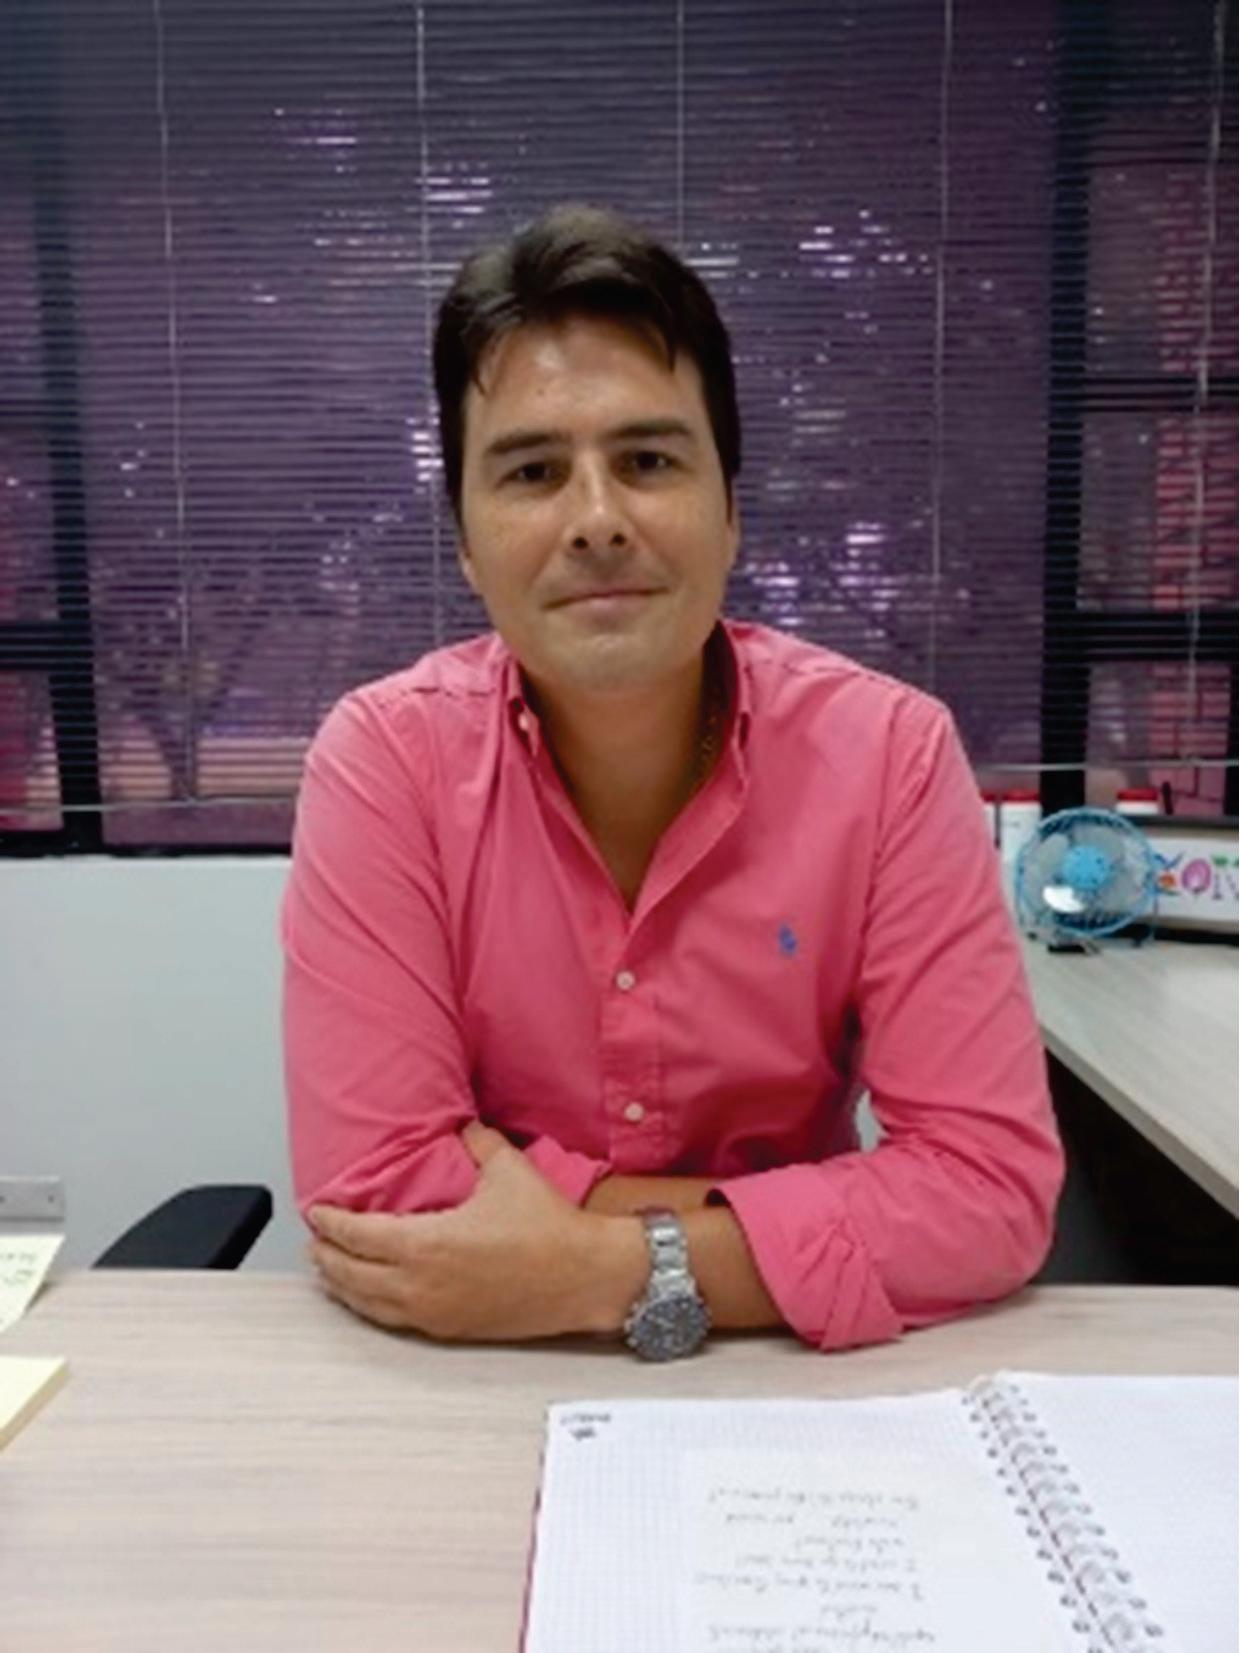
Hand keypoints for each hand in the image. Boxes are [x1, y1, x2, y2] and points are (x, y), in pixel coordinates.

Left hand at [308, 1124, 635, 1341]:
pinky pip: (394, 1321)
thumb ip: (477, 1141)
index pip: (358, 1236)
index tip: (318, 1211)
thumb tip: (464, 1124)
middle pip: (351, 1274)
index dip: (332, 1223)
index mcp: (427, 1244)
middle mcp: (422, 1284)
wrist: (585, 1276)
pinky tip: (369, 1298)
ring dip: (342, 1285)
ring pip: (368, 1304)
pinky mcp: (451, 1329)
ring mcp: (434, 1312)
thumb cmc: (548, 1227)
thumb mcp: (508, 1170)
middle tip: (314, 1240)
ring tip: (328, 1270)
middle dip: (327, 1256)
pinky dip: (371, 1307)